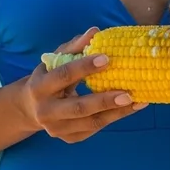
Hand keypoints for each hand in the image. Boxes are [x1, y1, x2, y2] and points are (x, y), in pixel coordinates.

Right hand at [17, 27, 147, 142]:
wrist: (30, 109)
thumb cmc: (49, 77)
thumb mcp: (56, 60)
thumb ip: (75, 47)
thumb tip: (95, 31)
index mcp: (40, 87)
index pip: (64, 76)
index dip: (85, 67)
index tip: (107, 58)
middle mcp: (45, 112)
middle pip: (79, 107)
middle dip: (104, 101)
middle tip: (128, 93)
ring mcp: (56, 129)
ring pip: (91, 122)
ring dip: (117, 113)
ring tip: (139, 101)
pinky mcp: (69, 138)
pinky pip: (95, 129)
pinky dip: (114, 118)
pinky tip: (131, 108)